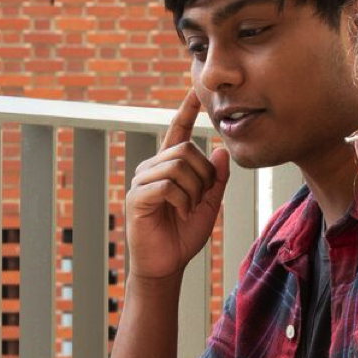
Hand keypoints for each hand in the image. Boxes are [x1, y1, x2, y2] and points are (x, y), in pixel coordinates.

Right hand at [122, 92, 229, 281]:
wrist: (165, 265)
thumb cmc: (183, 235)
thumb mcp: (209, 204)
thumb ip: (216, 178)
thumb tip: (221, 149)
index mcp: (168, 167)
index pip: (177, 132)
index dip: (186, 111)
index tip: (195, 92)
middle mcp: (152, 168)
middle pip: (186, 150)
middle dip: (204, 175)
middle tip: (202, 198)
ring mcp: (142, 182)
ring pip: (178, 166)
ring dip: (194, 190)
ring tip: (190, 209)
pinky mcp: (137, 197)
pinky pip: (167, 185)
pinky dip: (182, 200)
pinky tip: (181, 213)